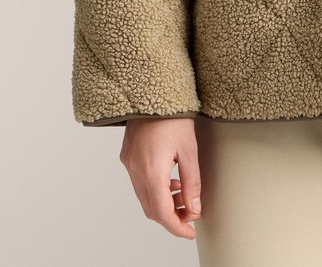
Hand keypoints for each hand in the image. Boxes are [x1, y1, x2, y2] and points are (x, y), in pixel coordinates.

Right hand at [119, 118, 201, 239]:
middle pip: (151, 209)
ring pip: (144, 197)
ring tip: (183, 195)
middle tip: (190, 214)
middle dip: (171, 216)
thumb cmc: (173, 115)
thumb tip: (194, 207)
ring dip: (163, 202)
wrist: (151, 89)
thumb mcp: (189, 149)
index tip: (190, 231)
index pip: (162, 213)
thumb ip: (192, 182)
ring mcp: (129, 163)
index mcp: (152, 171)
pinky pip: (139, 182)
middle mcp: (135, 170)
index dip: (177, 227)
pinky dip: (154, 188)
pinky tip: (170, 179)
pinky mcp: (127, 155)